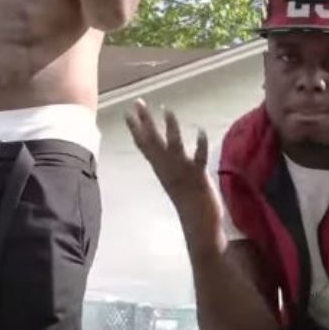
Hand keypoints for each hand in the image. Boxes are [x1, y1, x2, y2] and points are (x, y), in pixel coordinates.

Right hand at [125, 100, 220, 233]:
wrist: (199, 226)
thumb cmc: (189, 204)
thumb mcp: (175, 181)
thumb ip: (169, 167)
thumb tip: (166, 153)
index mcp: (162, 170)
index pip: (145, 146)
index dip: (136, 129)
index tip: (128, 112)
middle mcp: (168, 170)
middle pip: (153, 143)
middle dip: (145, 122)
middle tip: (138, 102)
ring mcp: (182, 173)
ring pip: (173, 147)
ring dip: (170, 129)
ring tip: (167, 110)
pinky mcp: (199, 177)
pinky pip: (199, 158)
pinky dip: (199, 145)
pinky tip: (200, 130)